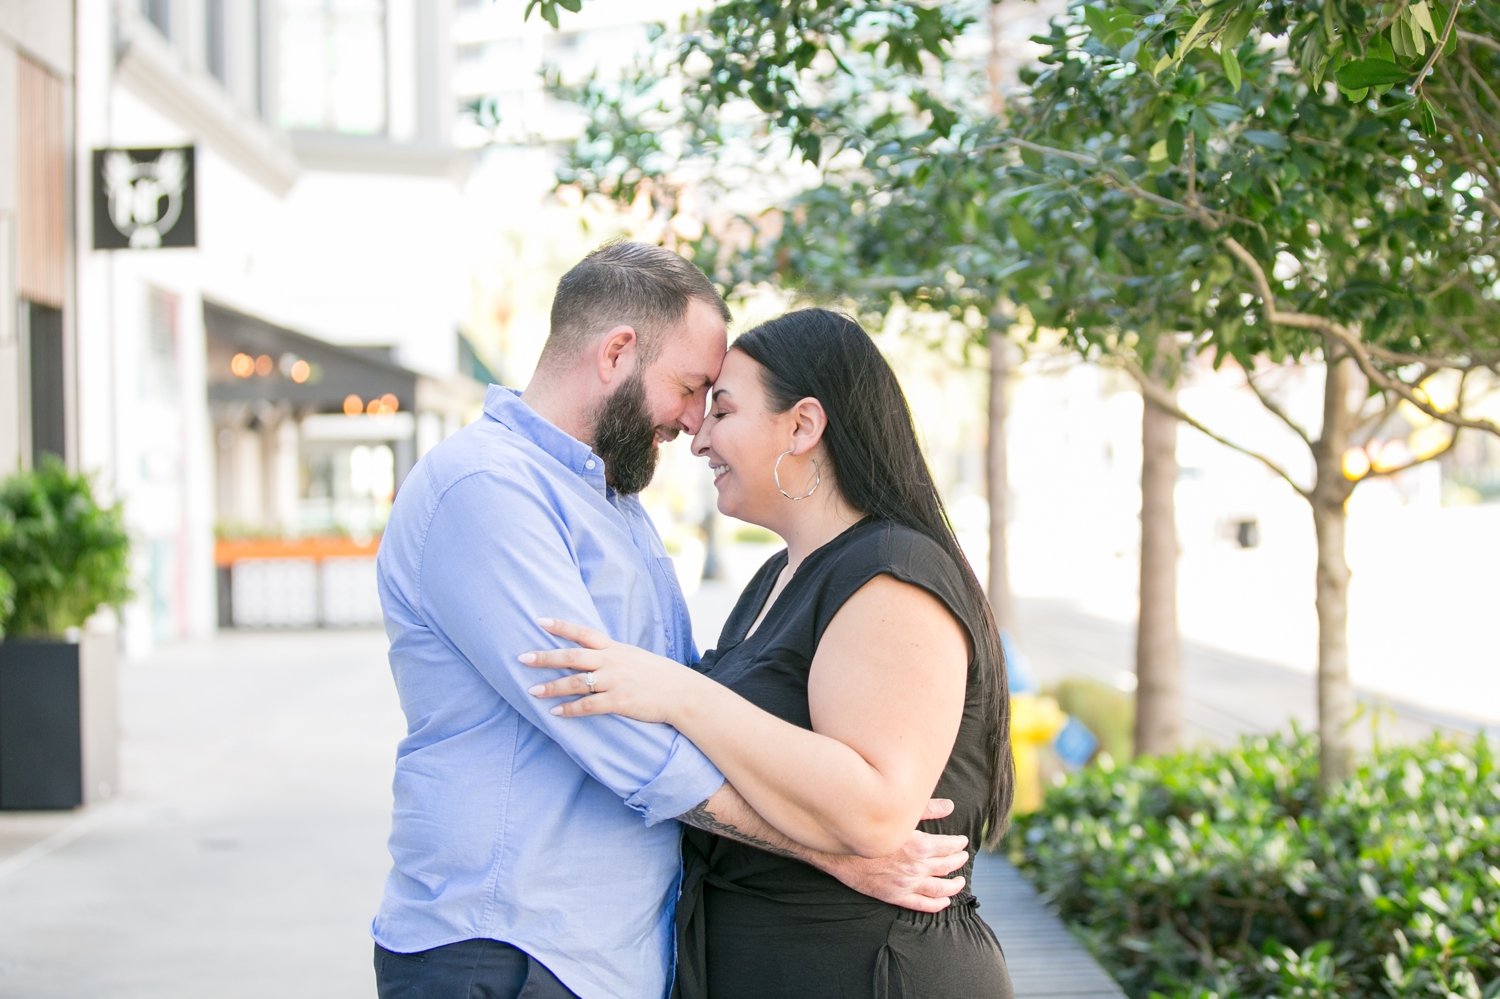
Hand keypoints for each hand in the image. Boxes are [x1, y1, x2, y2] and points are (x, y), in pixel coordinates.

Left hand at [521, 617, 700, 724]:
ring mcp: (615, 681)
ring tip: (531, 690)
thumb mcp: (634, 657)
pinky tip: (555, 713)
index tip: (539, 621)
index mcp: (614, 648)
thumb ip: (612, 654)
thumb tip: (591, 654)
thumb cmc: (657, 675)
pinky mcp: (619, 701)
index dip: (561, 626)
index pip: (583, 633)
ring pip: (576, 682)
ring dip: (552, 687)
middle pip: (572, 656)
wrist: (682, 693)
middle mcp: (612, 661)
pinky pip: (589, 706)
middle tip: (522, 657)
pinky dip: (570, 709)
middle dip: (546, 657)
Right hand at [816, 799, 969, 912]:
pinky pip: (921, 905)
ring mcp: (905, 884)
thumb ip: (927, 809)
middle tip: (963, 857)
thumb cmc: (866, 826)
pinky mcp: (894, 896)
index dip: (958, 844)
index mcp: (919, 845)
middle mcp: (915, 867)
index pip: (948, 846)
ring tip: (960, 881)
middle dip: (958, 861)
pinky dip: (937, 905)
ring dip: (953, 885)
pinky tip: (945, 901)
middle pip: (946, 866)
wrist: (837, 849)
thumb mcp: (898, 813)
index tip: (962, 841)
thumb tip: (950, 806)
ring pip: (939, 888)